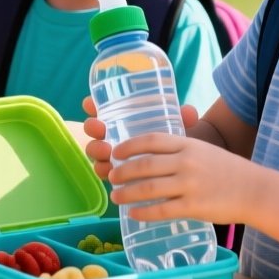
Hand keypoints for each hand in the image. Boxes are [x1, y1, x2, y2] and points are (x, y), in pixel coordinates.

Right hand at [82, 98, 198, 182]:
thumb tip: (189, 112)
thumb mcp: (179, 130)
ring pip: (98, 151)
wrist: (184, 172)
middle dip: (92, 127)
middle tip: (99, 127)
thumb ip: (184, 119)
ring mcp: (115, 157)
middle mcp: (115, 137)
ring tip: (105, 151)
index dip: (93, 105)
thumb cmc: (176, 145)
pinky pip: (105, 173)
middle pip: (96, 130)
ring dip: (96, 150)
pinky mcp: (119, 175)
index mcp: (125, 121)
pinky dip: (104, 171)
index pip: (105, 109)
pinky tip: (108, 172)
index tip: (90, 103)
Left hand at [106, 131, 261, 226]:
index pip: (150, 140)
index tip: (116, 153)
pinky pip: (161, 210)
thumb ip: (180, 151)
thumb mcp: (204, 150)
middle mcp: (186, 161)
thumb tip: (150, 157)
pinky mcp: (193, 206)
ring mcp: (189, 184)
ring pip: (148, 188)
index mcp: (188, 144)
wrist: (255, 190)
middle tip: (111, 177)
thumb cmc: (227, 170)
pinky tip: (134, 214)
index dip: (128, 146)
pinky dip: (143, 212)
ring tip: (116, 197)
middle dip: (122, 172)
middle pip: (143, 165)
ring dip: (127, 193)